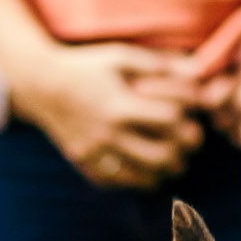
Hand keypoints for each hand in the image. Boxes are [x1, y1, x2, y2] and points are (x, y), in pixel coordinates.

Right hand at [10, 39, 201, 186]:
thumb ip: (160, 64)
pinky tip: (147, 166)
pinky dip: (139, 179)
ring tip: (173, 157)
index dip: (187, 115)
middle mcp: (108, 134)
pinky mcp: (87, 165)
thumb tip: (200, 70)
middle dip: (184, 150)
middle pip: (163, 156)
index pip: (170, 120)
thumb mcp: (120, 56)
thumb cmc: (85, 66)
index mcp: (119, 106)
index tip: (190, 111)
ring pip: (144, 177)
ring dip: (166, 169)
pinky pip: (121, 183)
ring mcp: (96, 154)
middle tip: (190, 142)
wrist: (41, 85)